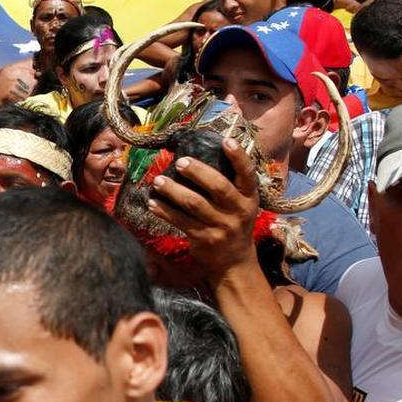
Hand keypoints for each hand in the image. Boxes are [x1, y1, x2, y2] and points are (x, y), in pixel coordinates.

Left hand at [147, 138, 260, 279]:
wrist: (234, 261)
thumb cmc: (233, 222)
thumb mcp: (240, 203)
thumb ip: (228, 183)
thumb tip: (202, 152)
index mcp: (248, 197)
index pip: (247, 173)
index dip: (238, 157)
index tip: (226, 141)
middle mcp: (238, 210)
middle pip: (218, 187)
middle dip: (198, 172)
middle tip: (180, 161)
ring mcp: (221, 226)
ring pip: (194, 204)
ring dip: (173, 190)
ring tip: (158, 180)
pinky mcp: (204, 238)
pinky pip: (180, 222)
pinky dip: (164, 211)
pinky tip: (153, 202)